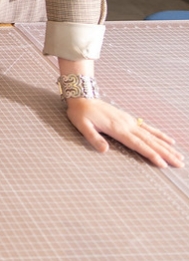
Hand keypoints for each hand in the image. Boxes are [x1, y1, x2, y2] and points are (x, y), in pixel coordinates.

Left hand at [65, 98, 183, 167]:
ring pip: (152, 136)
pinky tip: (169, 141)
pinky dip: (159, 135)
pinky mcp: (129, 119)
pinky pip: (148, 128)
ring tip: (179, 156)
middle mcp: (127, 125)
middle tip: (180, 164)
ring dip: (166, 147)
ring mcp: (130, 121)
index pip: (138, 144)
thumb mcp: (82, 125)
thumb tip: (104, 150)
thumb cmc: (80, 113)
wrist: (82, 96)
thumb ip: (93, 138)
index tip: (163, 164)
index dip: (151, 155)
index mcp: (118, 129)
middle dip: (165, 153)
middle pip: (150, 142)